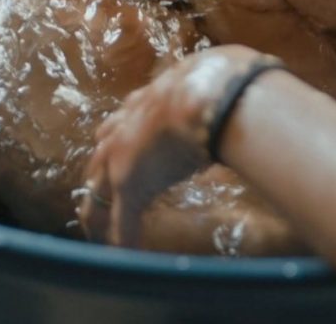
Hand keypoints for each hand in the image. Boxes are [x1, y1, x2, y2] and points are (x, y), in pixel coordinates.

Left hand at [79, 45, 274, 246]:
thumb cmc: (218, 83)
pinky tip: (125, 254)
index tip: (115, 162)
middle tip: (99, 207)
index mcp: (139, 106)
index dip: (114, 148)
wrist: (212, 94)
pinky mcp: (130, 184)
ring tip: (101, 238)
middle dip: (96, 186)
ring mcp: (120, 158)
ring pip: (97, 194)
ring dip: (100, 218)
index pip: (115, 130)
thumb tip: (240, 84)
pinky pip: (120, 219)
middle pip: (96, 165)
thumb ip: (209, 88)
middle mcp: (121, 131)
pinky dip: (123, 239)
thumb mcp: (204, 81)